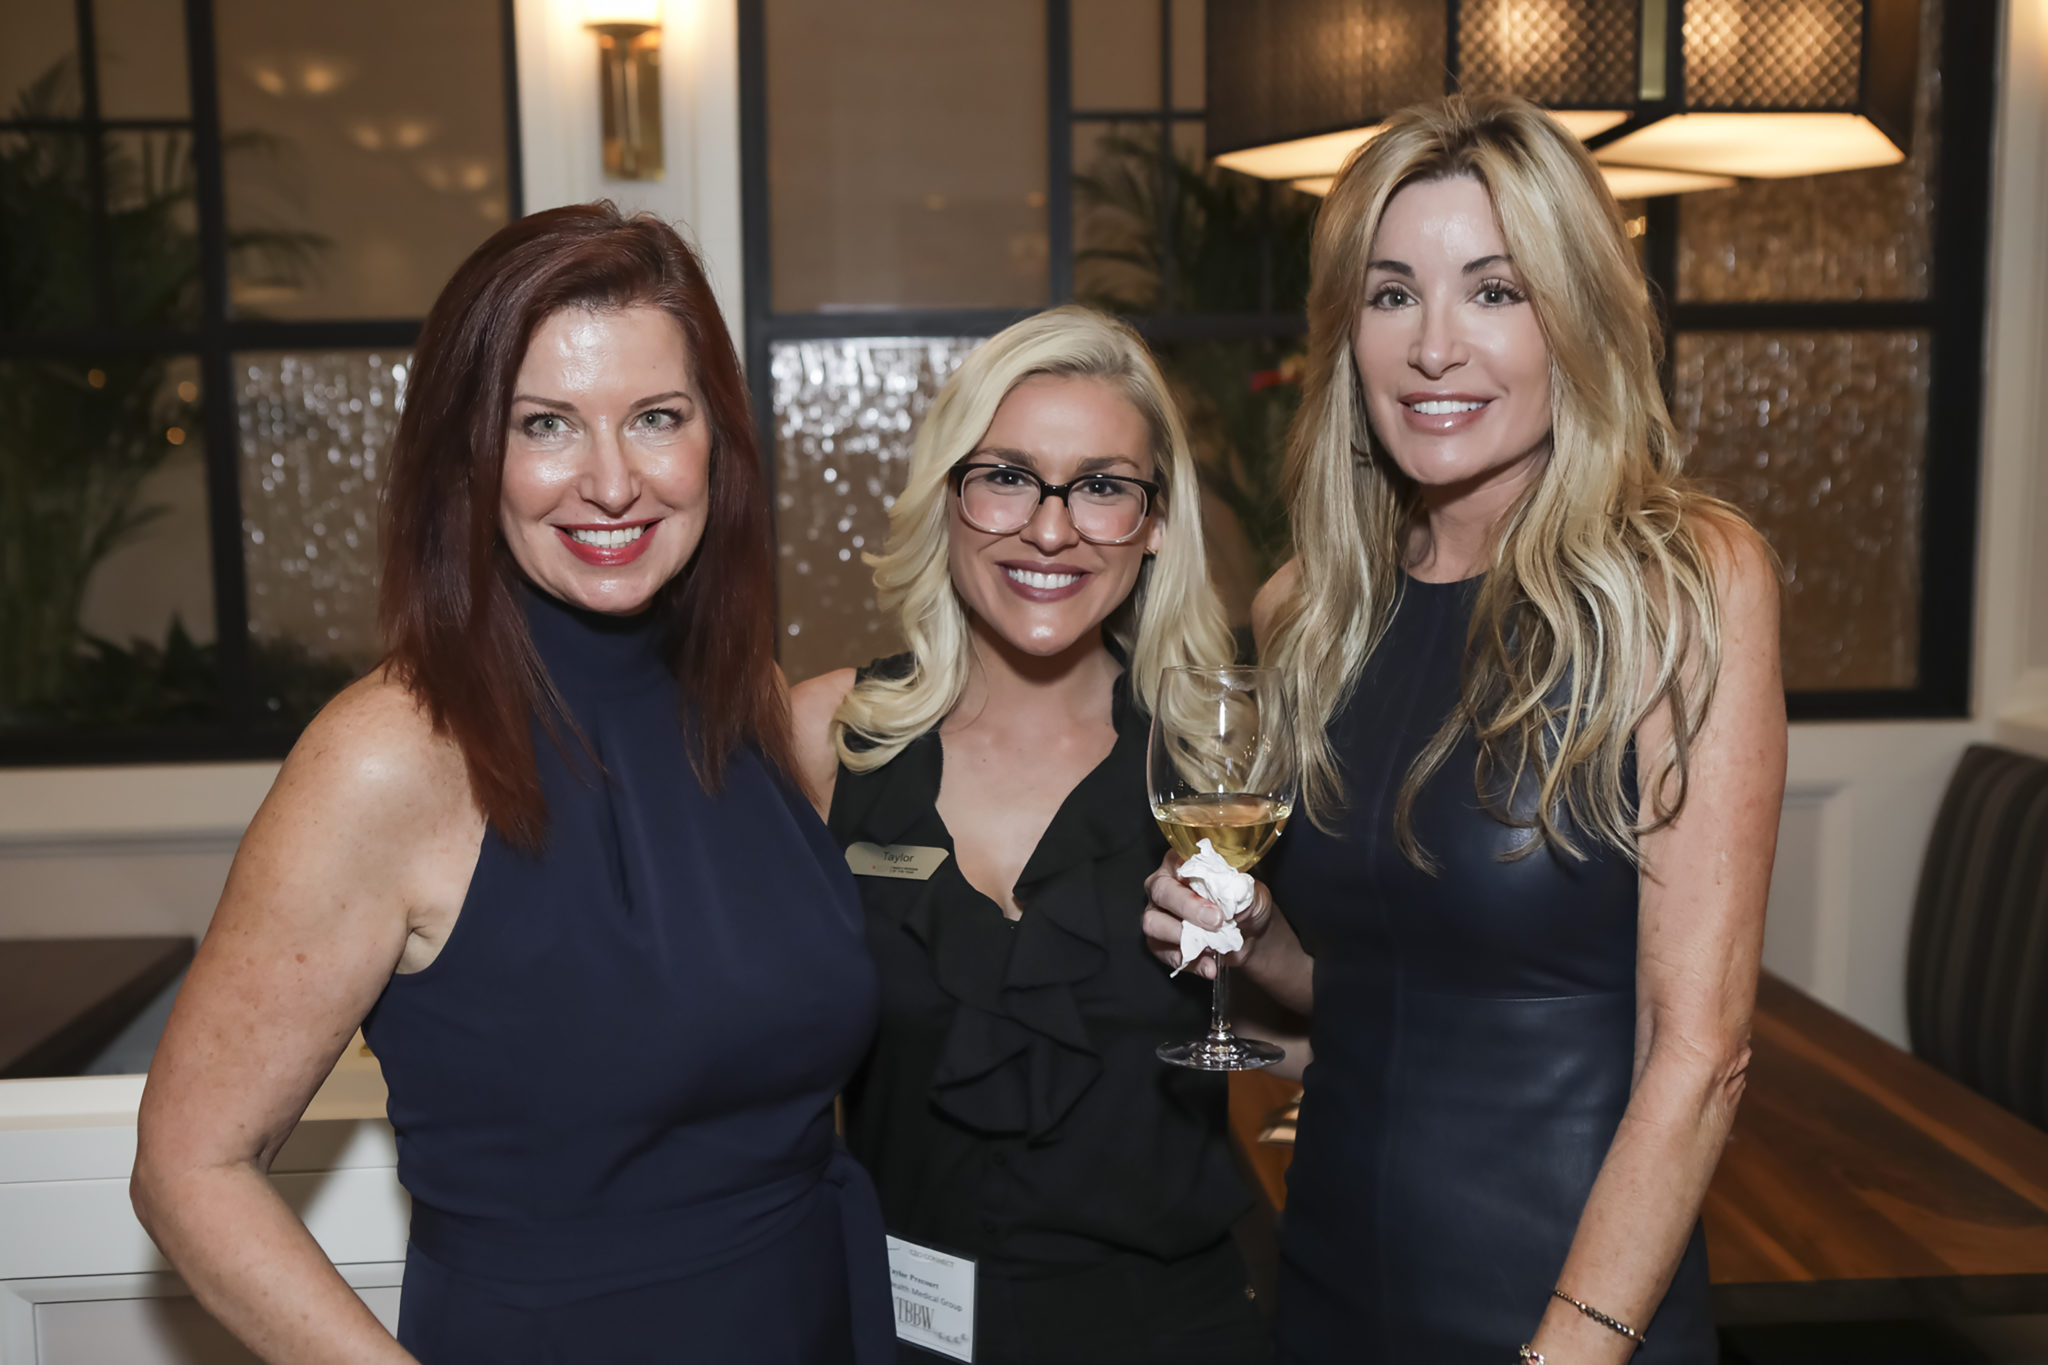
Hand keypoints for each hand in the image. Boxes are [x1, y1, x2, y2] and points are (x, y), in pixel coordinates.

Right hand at [1141, 850, 1276, 978]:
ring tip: (1211, 946)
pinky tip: (1208, 966)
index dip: (1193, 880)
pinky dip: (1187, 961)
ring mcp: (1157, 912)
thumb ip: (1243, 890)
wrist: (1249, 937)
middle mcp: (1164, 883)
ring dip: (1182, 937)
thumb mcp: (1254, 894)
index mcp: (1184, 862)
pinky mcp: (1158, 940)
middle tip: (1216, 922)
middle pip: (1161, 892)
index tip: (1215, 900)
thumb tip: (1234, 891)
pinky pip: (1161, 951)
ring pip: (1153, 922)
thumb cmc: (1246, 905)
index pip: (1177, 863)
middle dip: (1188, 909)